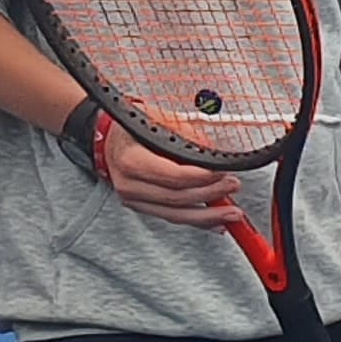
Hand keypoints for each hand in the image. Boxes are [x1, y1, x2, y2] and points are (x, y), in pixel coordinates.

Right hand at [97, 127, 245, 232]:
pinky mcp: (142, 207)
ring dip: (208, 216)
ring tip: (232, 213)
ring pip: (176, 214)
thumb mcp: (157, 118)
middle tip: (233, 186)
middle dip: (210, 194)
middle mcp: (129, 185)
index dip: (200, 177)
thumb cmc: (131, 127)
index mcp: (130, 160)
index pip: (171, 175)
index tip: (223, 172)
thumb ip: (184, 133)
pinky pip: (173, 217)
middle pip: (176, 198)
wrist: (107, 139)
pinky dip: (197, 221)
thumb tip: (212, 150)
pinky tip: (216, 222)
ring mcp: (134, 200)